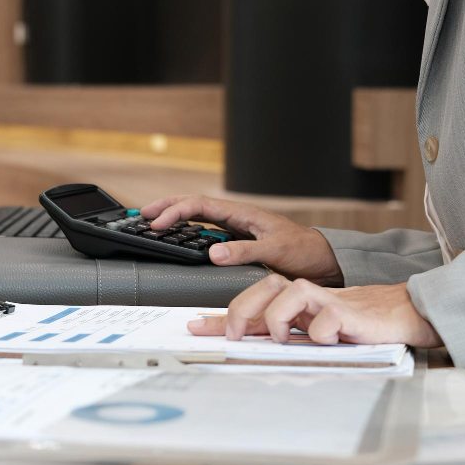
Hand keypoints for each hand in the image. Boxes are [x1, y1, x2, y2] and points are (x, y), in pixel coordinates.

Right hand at [140, 195, 342, 285]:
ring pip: (198, 217)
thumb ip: (243, 252)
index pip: (200, 205)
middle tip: (142, 215)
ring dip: (175, 217)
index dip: (175, 212)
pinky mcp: (237, 241)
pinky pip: (206, 232)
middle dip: (167, 207)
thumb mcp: (274, 251)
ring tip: (152, 222)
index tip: (157, 224)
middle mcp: (235, 217)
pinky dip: (188, 232)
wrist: (322, 259)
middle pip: (193, 205)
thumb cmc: (303, 251)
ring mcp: (235, 228)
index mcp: (241, 213)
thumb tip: (212, 252)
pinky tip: (178, 237)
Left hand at [186, 274, 442, 347]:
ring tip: (282, 338)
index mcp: (290, 304)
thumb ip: (278, 336)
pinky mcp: (346, 311)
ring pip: (288, 295)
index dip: (218, 315)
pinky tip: (325, 341)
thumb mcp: (308, 334)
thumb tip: (242, 347)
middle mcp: (302, 297)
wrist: (397, 315)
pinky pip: (322, 321)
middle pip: (262, 288)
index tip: (193, 327)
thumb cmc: (353, 326)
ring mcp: (323, 300)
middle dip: (242, 311)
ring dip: (278, 319)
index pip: (248, 305)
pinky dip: (318, 334)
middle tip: (236, 335)